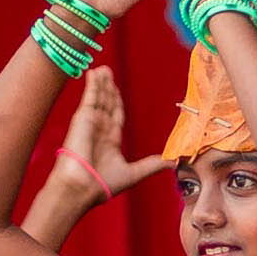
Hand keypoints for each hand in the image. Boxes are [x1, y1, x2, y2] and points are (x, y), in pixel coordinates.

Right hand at [60, 65, 167, 197]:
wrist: (82, 186)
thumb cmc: (103, 184)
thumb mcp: (134, 173)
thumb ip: (152, 165)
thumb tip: (173, 162)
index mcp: (110, 141)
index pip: (115, 115)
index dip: (116, 101)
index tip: (116, 90)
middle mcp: (100, 129)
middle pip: (106, 103)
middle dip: (108, 88)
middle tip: (108, 73)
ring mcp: (90, 122)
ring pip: (99, 97)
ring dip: (101, 83)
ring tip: (103, 69)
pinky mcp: (83, 118)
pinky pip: (89, 97)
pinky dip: (92, 84)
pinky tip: (94, 73)